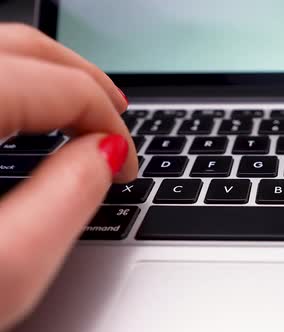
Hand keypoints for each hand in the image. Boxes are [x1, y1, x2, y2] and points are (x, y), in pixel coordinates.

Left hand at [0, 24, 136, 329]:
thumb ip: (65, 203)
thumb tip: (104, 154)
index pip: (56, 86)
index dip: (107, 122)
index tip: (125, 163)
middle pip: (19, 47)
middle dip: (84, 82)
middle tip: (115, 119)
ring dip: (44, 78)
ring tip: (77, 112)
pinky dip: (5, 91)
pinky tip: (18, 117)